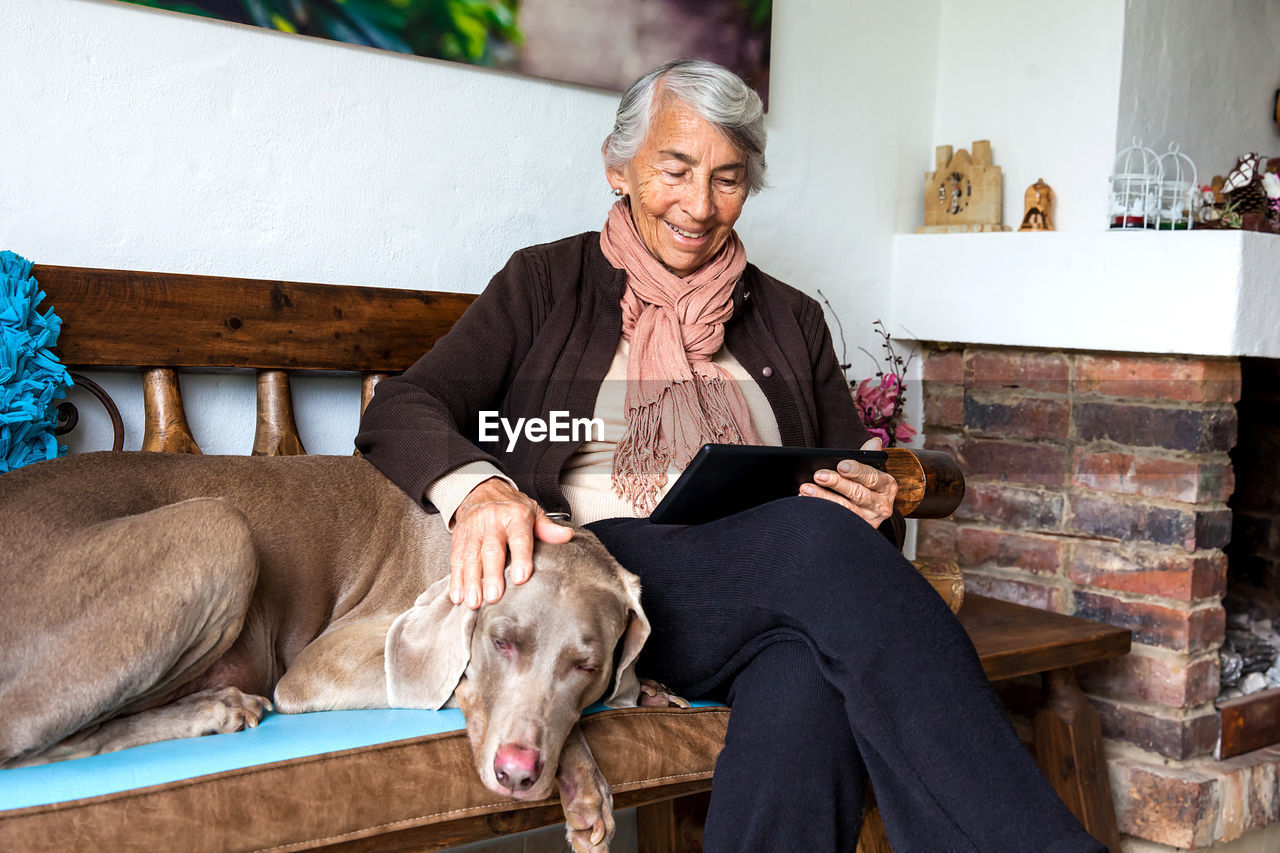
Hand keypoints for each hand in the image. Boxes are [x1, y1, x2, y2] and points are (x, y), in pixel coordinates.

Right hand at [450, 477, 571, 608]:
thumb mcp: (532, 511)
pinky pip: (456, 559)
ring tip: (474, 602)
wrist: (481, 489)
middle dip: (492, 575)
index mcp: (515, 515)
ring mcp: (473, 529)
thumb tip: (566, 537)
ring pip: (470, 557)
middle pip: (491, 550)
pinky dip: (455, 579)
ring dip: (471, 581)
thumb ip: (547, 528)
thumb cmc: (510, 506)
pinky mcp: (459, 538)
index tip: (521, 578)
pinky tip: (458, 596)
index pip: (519, 538)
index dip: (520, 558)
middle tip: (494, 597)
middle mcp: (492, 521)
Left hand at [800, 436, 897, 527]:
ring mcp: (869, 520)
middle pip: (858, 494)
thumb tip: (874, 442)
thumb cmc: (867, 486)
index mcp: (887, 486)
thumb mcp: (871, 471)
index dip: (857, 471)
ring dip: (823, 498)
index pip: (873, 478)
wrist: (869, 512)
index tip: (841, 465)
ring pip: (845, 509)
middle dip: (837, 483)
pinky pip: (837, 520)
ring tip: (806, 489)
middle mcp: (882, 505)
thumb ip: (868, 456)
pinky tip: (806, 503)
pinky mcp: (855, 530)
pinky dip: (821, 511)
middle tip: (818, 475)